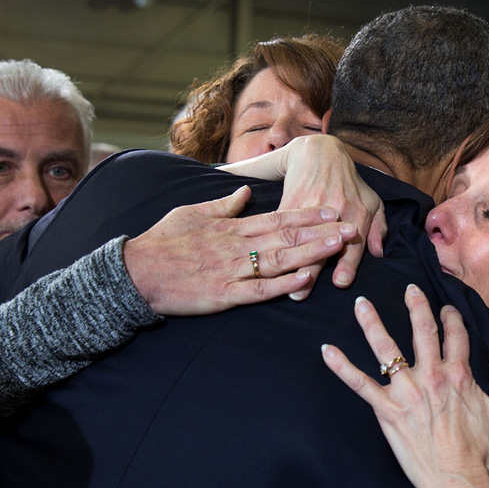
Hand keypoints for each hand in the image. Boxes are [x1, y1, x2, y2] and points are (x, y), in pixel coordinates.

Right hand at [124, 185, 355, 314]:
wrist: (137, 272)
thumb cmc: (161, 242)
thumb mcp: (191, 213)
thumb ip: (223, 204)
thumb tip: (246, 192)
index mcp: (231, 227)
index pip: (278, 217)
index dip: (308, 213)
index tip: (332, 209)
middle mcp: (236, 245)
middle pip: (287, 236)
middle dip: (322, 231)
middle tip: (351, 225)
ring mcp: (232, 270)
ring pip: (280, 259)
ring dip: (312, 252)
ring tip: (339, 246)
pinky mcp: (223, 295)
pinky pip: (260, 289)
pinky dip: (284, 284)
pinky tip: (306, 279)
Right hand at [276, 135, 384, 297]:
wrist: (322, 152)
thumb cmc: (351, 183)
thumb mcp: (372, 202)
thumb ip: (378, 229)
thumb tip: (379, 254)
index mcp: (357, 214)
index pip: (352, 245)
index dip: (347, 265)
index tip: (340, 283)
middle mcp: (336, 210)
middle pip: (322, 246)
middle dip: (312, 270)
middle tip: (301, 293)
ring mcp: (312, 205)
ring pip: (301, 239)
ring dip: (291, 263)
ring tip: (283, 284)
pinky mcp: (291, 201)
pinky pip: (285, 225)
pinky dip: (277, 243)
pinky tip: (269, 260)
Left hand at [320, 284, 488, 487]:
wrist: (458, 480)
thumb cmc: (482, 451)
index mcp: (461, 374)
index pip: (456, 336)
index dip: (452, 318)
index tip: (447, 309)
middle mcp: (432, 376)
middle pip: (422, 330)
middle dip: (415, 305)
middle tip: (408, 289)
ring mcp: (407, 391)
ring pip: (386, 348)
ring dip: (371, 323)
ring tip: (359, 304)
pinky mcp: (386, 409)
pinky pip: (359, 383)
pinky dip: (341, 366)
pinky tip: (326, 350)